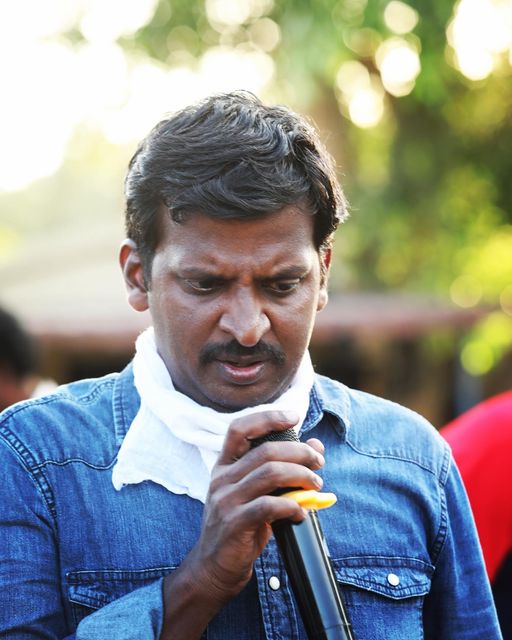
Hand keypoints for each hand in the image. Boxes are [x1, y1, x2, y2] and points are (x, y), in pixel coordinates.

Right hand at [160, 410, 324, 638]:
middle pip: (265, 450)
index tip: (294, 416)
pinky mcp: (233, 523)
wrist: (213, 568)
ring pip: (269, 473)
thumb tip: (316, 446)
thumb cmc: (240, 526)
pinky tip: (302, 511)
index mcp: (224, 466)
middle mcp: (222, 478)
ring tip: (316, 485)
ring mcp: (225, 500)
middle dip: (299, 452)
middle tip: (318, 463)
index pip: (239, 428)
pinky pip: (268, 506)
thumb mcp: (257, 493)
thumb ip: (282, 469)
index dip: (267, 417)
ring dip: (300, 476)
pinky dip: (292, 505)